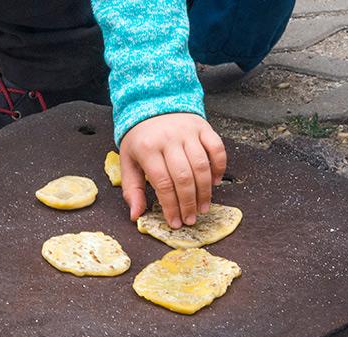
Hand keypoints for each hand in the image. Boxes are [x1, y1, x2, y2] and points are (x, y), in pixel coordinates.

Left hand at [120, 113, 226, 228]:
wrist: (153, 104)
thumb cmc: (141, 138)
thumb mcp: (128, 162)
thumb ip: (132, 189)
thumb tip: (136, 215)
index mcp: (147, 149)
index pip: (162, 184)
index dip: (171, 206)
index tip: (175, 222)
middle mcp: (169, 139)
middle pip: (184, 177)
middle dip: (188, 203)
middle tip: (191, 219)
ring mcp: (188, 132)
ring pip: (202, 166)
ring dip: (205, 191)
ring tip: (203, 208)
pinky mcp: (203, 127)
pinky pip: (217, 149)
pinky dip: (219, 167)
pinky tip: (215, 182)